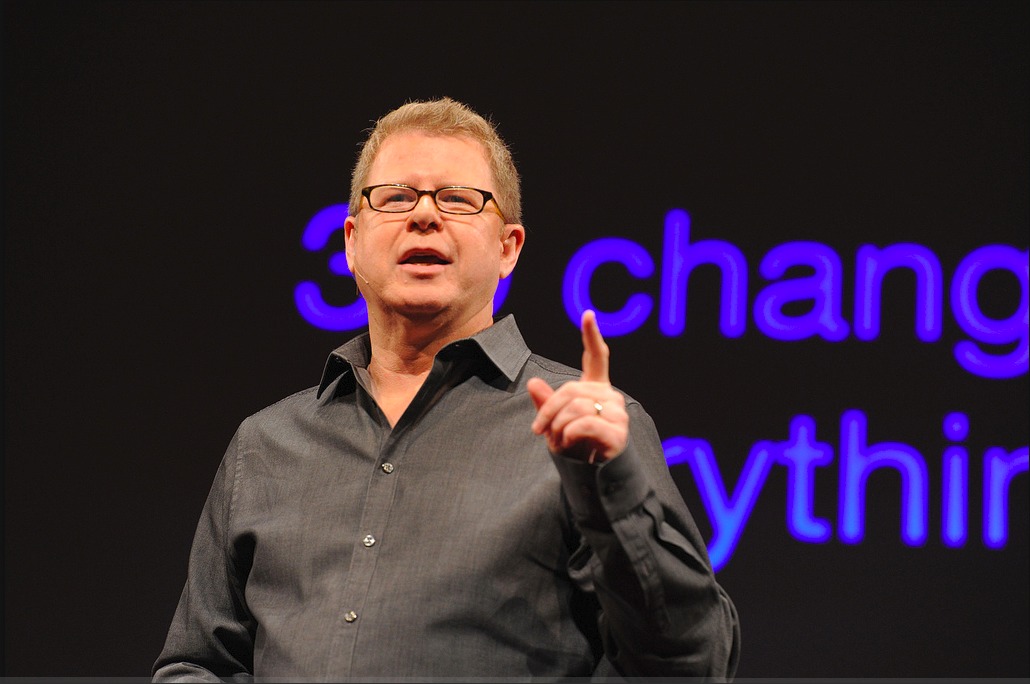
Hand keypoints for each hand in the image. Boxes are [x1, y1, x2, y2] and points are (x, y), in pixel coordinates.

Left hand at [528, 310, 628, 462]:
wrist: (592, 477)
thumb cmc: (576, 447)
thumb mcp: (554, 424)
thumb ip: (546, 405)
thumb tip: (533, 383)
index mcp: (597, 388)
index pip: (597, 357)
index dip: (591, 336)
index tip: (588, 314)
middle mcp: (610, 396)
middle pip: (570, 390)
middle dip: (548, 410)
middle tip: (538, 430)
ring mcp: (617, 414)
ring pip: (575, 407)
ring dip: (557, 426)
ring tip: (557, 440)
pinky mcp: (617, 433)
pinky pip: (584, 424)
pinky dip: (568, 434)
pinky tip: (568, 442)